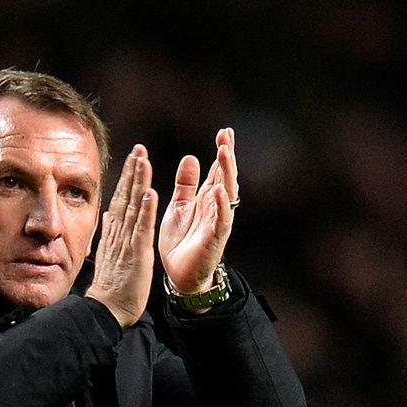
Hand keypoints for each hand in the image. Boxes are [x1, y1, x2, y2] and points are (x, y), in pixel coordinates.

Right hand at [86, 145, 158, 327]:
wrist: (106, 310)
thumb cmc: (110, 287)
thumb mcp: (109, 254)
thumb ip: (109, 234)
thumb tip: (108, 216)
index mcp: (114, 233)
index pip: (122, 199)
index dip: (127, 177)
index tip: (134, 157)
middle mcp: (119, 233)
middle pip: (127, 196)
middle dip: (133, 171)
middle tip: (139, 148)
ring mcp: (127, 242)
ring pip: (135, 207)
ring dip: (139, 182)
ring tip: (144, 160)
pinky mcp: (137, 254)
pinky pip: (143, 229)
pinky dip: (147, 210)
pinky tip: (151, 193)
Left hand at [158, 128, 238, 294]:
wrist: (179, 275)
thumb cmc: (181, 241)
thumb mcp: (180, 207)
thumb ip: (186, 185)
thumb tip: (191, 158)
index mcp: (206, 198)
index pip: (217, 170)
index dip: (222, 151)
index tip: (224, 131)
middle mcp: (216, 207)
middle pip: (225, 177)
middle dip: (227, 157)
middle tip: (226, 136)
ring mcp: (217, 222)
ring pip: (226, 194)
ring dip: (225, 174)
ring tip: (224, 154)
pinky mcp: (214, 239)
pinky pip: (221, 220)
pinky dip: (222, 205)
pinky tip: (220, 190)